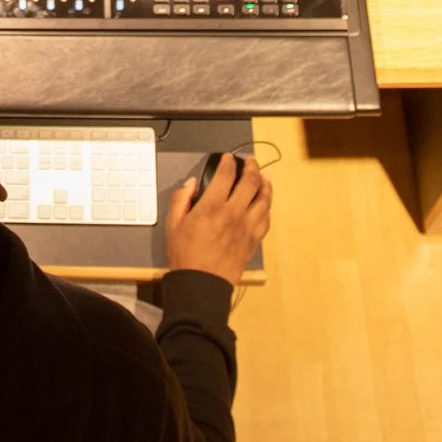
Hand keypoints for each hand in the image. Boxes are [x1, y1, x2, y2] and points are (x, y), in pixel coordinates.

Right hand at [165, 153, 271, 286]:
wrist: (202, 283)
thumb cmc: (186, 255)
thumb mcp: (173, 224)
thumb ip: (181, 199)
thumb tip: (191, 184)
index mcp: (212, 206)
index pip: (225, 174)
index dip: (228, 162)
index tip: (228, 158)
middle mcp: (233, 213)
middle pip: (250, 182)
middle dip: (251, 167)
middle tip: (251, 161)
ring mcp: (247, 226)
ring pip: (264, 198)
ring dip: (265, 184)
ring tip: (264, 177)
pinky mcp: (253, 239)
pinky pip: (266, 218)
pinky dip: (267, 206)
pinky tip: (265, 202)